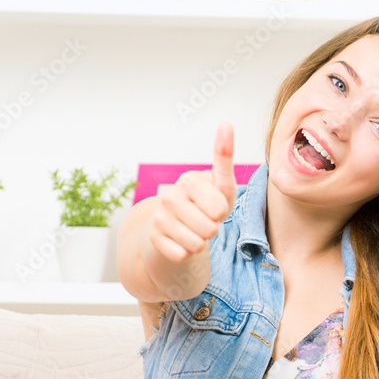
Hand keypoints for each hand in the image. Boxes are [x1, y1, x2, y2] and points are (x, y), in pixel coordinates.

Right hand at [145, 121, 237, 263]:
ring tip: (194, 231)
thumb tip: (225, 122)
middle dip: (212, 229)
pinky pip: (183, 256)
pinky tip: (181, 242)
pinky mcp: (153, 238)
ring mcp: (159, 218)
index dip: (221, 213)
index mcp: (188, 180)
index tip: (214, 206)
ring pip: (197, 244)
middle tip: (204, 220)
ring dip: (201, 243)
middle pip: (210, 228)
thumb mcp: (221, 185)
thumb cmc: (207, 204)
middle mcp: (170, 196)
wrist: (177, 228)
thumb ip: (224, 157)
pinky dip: (187, 254)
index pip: (219, 209)